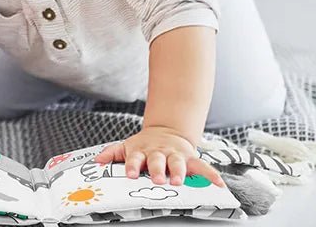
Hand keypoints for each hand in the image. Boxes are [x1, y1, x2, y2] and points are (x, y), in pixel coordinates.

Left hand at [95, 126, 224, 186]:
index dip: (131, 165)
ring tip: (180, 181)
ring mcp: (175, 155)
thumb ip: (112, 153)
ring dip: (179, 171)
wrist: (166, 131)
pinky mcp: (190, 158)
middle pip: (157, 160)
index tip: (129, 173)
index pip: (134, 158)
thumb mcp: (127, 146)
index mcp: (141, 150)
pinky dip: (211, 175)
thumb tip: (96, 162)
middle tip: (157, 178)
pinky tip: (219, 184)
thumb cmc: (144, 146)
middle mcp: (158, 152)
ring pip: (178, 163)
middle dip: (157, 169)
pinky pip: (203, 167)